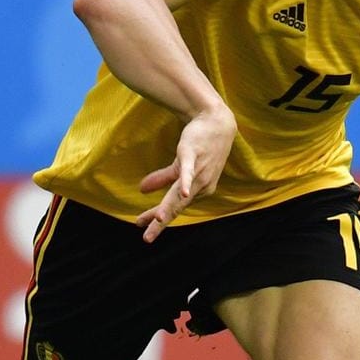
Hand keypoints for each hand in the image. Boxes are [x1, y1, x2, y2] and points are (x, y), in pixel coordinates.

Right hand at [134, 108, 236, 241]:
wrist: (216, 121)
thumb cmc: (200, 144)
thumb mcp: (180, 164)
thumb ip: (163, 178)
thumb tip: (142, 189)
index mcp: (197, 190)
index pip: (174, 208)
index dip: (158, 220)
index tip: (143, 231)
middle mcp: (200, 185)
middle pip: (176, 207)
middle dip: (160, 223)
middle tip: (146, 238)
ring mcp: (198, 171)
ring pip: (180, 193)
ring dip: (168, 208)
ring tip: (157, 220)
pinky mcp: (193, 155)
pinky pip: (188, 171)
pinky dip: (185, 183)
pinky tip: (182, 193)